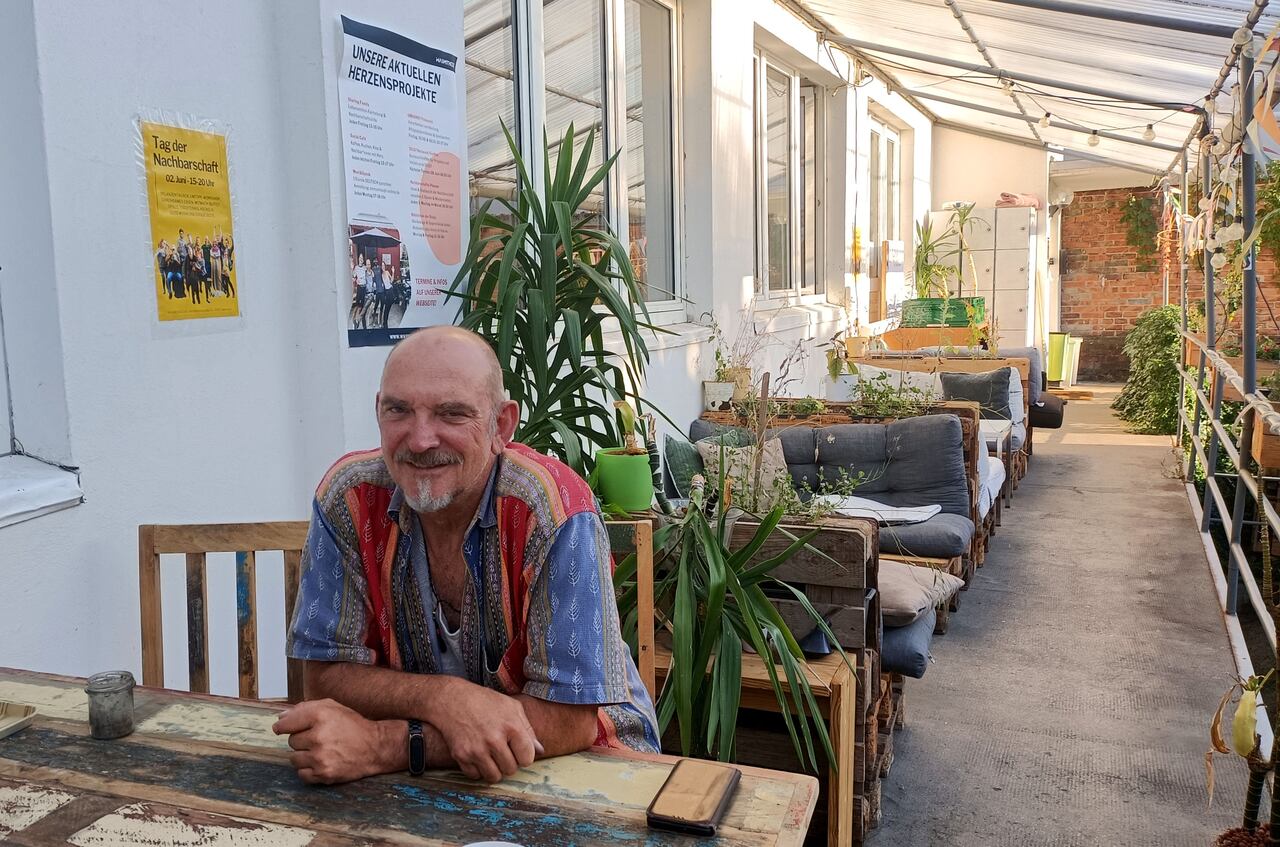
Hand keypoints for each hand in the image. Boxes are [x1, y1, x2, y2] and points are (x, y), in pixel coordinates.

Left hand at [272, 699, 398, 784]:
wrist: (375, 747)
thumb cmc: (352, 725)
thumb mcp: (333, 708)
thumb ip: (305, 708)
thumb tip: (280, 718)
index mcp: (320, 715)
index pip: (286, 723)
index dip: (282, 726)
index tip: (280, 728)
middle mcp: (319, 736)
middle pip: (291, 741)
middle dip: (302, 739)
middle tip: (319, 738)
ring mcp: (320, 757)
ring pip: (294, 758)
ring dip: (304, 755)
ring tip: (321, 751)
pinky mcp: (323, 774)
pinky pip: (301, 774)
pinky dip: (308, 769)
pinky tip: (321, 762)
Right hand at [431, 680, 540, 782]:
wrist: (452, 699)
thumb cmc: (484, 701)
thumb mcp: (511, 707)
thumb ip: (528, 730)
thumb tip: (540, 751)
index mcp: (511, 726)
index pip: (527, 758)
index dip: (523, 755)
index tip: (516, 749)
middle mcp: (494, 740)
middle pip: (511, 769)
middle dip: (509, 762)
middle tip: (501, 750)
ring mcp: (477, 750)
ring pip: (494, 777)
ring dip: (494, 769)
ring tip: (491, 755)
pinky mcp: (461, 756)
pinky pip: (476, 776)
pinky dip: (477, 770)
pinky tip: (477, 755)